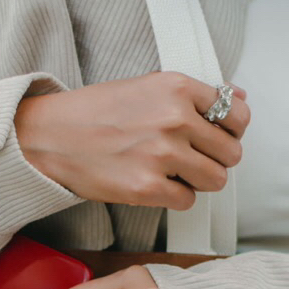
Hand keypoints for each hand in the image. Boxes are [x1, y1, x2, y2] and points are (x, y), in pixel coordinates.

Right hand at [14, 72, 249, 210]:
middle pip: (231, 152)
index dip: (232, 131)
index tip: (219, 137)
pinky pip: (188, 201)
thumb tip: (238, 97)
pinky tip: (155, 184)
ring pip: (215, 180)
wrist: (50, 136)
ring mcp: (162, 154)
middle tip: (191, 159)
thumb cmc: (94, 113)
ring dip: (198, 181)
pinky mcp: (147, 187)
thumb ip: (195, 95)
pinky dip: (176, 198)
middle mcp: (174, 118)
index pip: (237, 114)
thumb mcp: (147, 87)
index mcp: (177, 88)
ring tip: (173, 173)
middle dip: (215, 159)